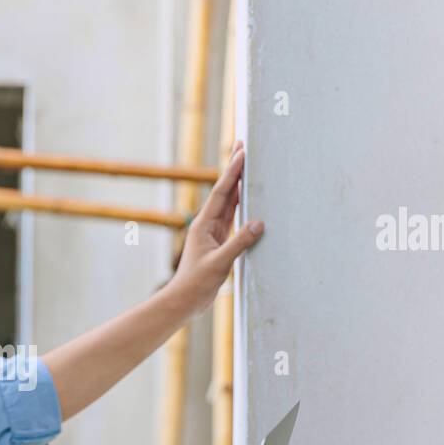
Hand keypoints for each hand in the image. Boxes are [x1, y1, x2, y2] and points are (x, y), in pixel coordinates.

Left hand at [168, 141, 264, 312]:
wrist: (185, 300)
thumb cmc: (197, 283)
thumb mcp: (219, 263)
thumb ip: (239, 243)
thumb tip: (259, 224)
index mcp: (204, 224)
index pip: (221, 193)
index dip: (232, 172)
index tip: (241, 151)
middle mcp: (208, 224)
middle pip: (224, 191)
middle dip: (234, 168)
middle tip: (242, 144)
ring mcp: (213, 231)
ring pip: (229, 202)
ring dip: (238, 183)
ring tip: (247, 163)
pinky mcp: (219, 241)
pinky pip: (232, 217)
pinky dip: (241, 204)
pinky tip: (248, 196)